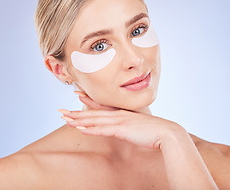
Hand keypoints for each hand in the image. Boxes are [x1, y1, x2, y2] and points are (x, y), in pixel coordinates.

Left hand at [58, 93, 181, 149]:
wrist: (167, 132)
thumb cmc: (154, 131)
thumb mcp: (138, 127)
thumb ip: (129, 126)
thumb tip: (123, 129)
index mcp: (122, 113)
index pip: (101, 106)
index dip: (88, 102)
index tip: (77, 96)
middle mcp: (119, 114)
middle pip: (94, 113)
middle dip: (77, 112)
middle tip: (62, 112)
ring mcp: (120, 121)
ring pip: (95, 120)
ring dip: (79, 120)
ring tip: (65, 120)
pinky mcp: (123, 130)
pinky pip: (103, 129)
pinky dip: (91, 129)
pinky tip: (81, 129)